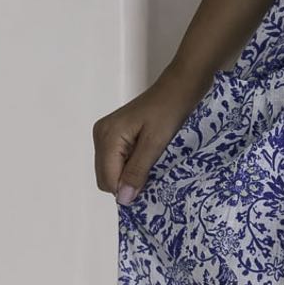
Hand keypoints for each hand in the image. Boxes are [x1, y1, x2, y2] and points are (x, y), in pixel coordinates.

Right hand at [92, 68, 211, 205]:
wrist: (181, 85)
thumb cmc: (171, 109)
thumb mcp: (156, 143)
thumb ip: (137, 171)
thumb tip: (122, 200)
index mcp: (107, 137)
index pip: (108, 180)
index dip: (127, 190)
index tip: (150, 188)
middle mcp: (101, 135)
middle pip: (106, 177)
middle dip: (127, 183)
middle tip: (153, 175)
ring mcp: (107, 133)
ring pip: (113, 170)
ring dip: (131, 174)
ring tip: (153, 165)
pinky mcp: (117, 133)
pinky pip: (119, 160)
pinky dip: (132, 165)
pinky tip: (149, 158)